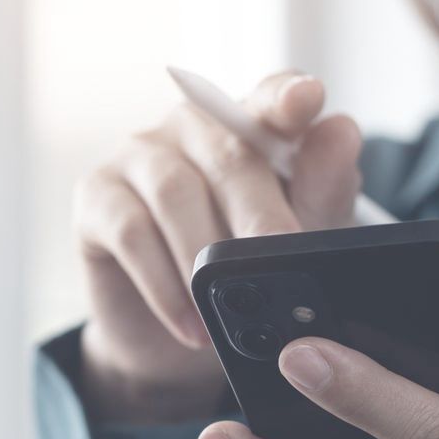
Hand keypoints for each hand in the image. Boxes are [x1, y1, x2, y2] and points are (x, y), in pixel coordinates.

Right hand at [75, 71, 361, 423]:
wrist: (179, 342)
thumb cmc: (245, 272)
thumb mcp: (299, 240)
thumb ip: (323, 187)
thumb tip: (343, 131)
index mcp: (251, 124)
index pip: (272, 96)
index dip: (288, 96)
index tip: (308, 100)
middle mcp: (193, 126)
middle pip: (228, 154)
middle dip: (258, 215)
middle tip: (278, 262)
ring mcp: (139, 154)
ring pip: (174, 191)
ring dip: (204, 258)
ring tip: (226, 309)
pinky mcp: (96, 194)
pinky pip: (131, 231)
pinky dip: (164, 284)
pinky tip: (188, 322)